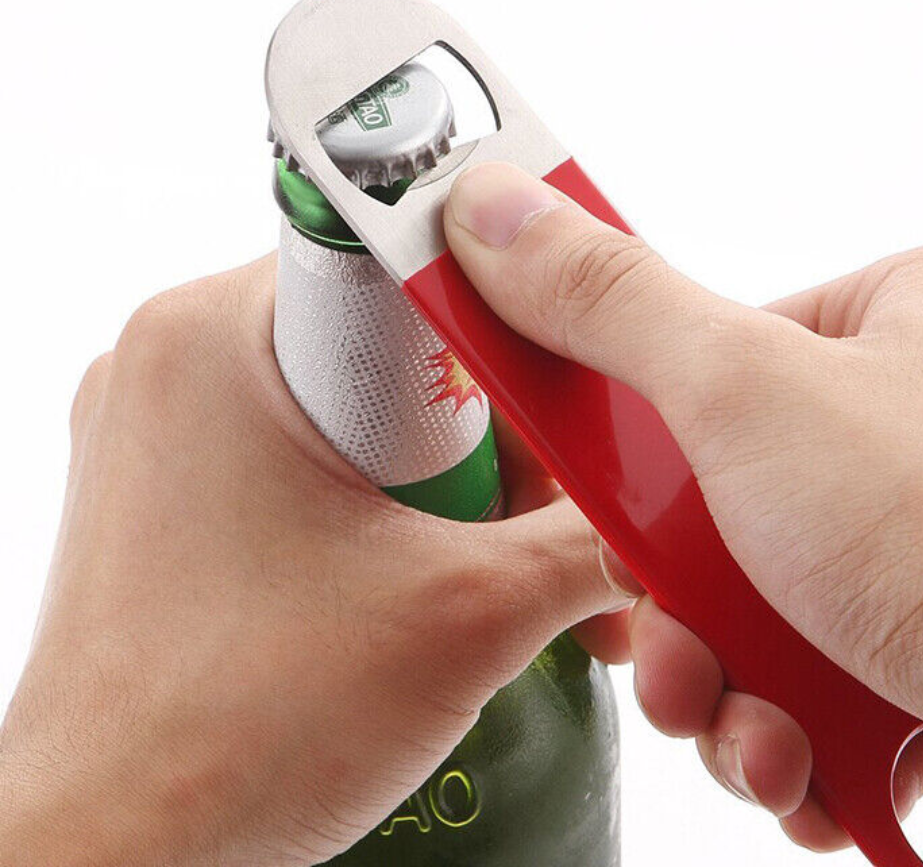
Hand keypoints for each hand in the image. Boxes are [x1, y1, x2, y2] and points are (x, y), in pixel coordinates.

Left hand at [0, 256, 624, 866]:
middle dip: (472, 438)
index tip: (542, 401)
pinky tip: (403, 580)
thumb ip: (586, 546)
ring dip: (427, 482)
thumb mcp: (465, 615)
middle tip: (516, 519)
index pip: (398, 269)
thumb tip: (656, 524)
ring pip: (347, 408)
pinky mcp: (163, 496)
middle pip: (381, 346)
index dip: (490, 332)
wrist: (111, 860)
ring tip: (463, 569)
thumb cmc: (234, 731)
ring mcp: (158, 432)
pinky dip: (366, 504)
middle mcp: (173, 363)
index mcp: (216, 335)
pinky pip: (294, 457)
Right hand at [443, 161, 922, 865]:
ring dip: (727, 675)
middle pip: (734, 489)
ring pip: (770, 592)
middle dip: (680, 593)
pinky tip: (811, 759)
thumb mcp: (745, 389)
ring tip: (746, 724)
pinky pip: (828, 661)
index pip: (726, 351)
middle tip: (665, 639)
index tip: (601, 497)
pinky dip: (794, 721)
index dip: (646, 435)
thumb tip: (502, 215)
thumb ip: (609, 303)